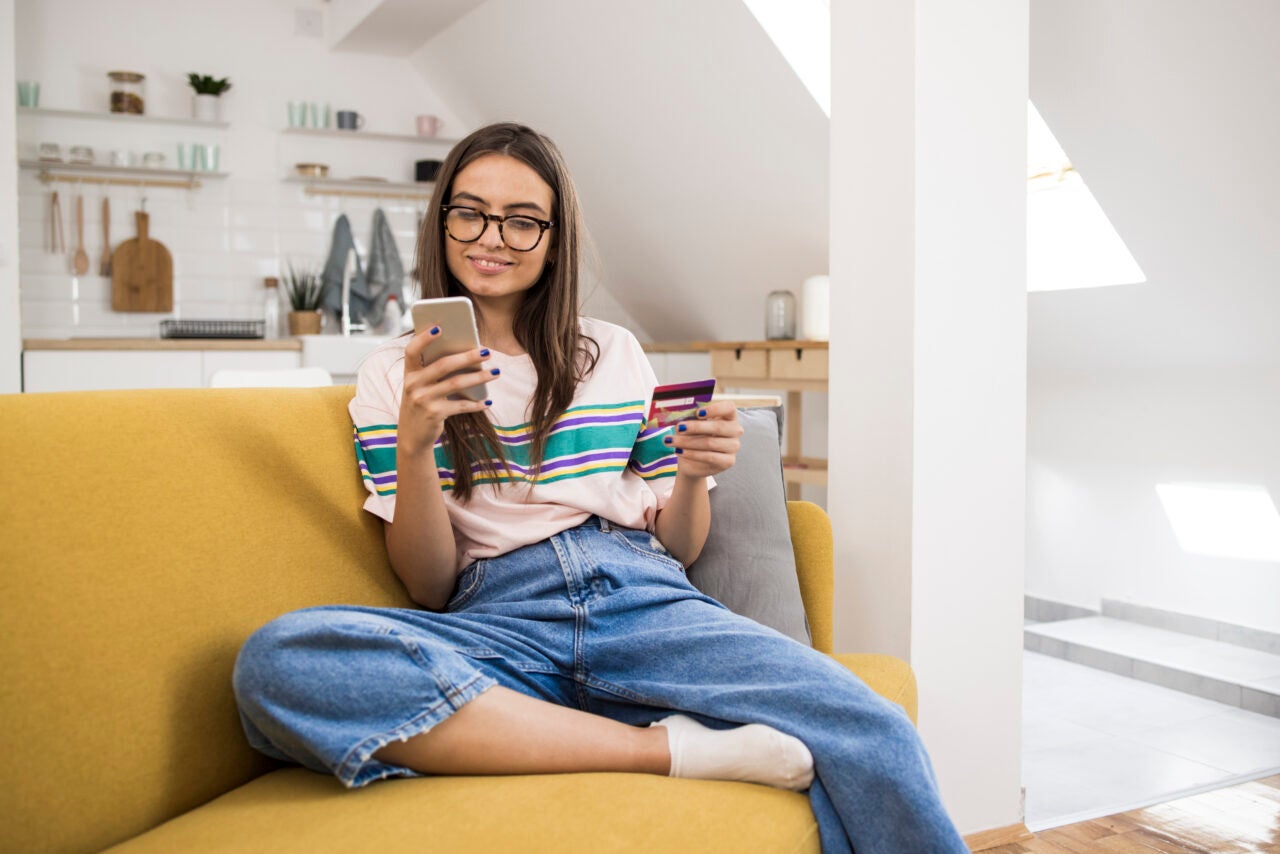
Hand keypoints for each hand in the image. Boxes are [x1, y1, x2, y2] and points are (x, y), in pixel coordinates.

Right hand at [397, 327, 496, 456]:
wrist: (412, 437)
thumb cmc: (421, 404)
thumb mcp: (421, 386)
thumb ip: (434, 371)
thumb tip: (467, 353)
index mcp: (409, 373)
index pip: (412, 350)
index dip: (424, 338)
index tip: (440, 327)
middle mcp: (413, 384)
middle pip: (443, 365)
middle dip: (468, 356)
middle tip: (488, 352)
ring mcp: (422, 400)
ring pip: (456, 383)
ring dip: (479, 377)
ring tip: (496, 372)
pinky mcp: (433, 414)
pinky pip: (460, 405)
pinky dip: (476, 403)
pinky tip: (487, 401)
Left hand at [663, 400, 742, 479]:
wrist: (692, 461)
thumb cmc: (693, 437)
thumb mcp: (690, 425)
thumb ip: (690, 418)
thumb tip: (682, 417)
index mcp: (729, 416)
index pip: (729, 407)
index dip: (714, 409)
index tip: (697, 413)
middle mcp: (735, 430)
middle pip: (719, 427)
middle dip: (696, 427)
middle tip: (679, 427)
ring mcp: (733, 446)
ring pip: (710, 443)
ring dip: (687, 442)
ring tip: (671, 441)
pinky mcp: (728, 461)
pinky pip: (709, 457)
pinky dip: (692, 454)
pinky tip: (679, 451)